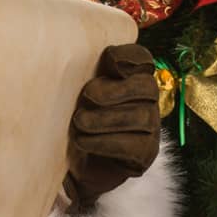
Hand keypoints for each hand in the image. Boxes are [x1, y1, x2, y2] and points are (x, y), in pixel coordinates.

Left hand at [63, 43, 161, 215]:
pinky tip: (83, 141)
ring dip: (106, 119)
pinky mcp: (144, 154)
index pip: (142, 59)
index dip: (130, 56)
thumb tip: (67, 50)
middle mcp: (147, 100)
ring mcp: (150, 128)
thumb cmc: (73, 122)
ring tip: (78, 123)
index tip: (110, 60)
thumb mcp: (72, 93)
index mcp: (131, 78)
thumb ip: (78, 73)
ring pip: (142, 116)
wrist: (75, 166)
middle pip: (146, 86)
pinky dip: (105, 142)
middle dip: (116, 90)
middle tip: (87, 96)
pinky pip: (133, 145)